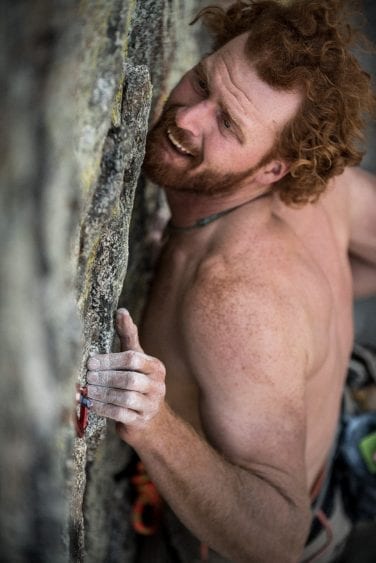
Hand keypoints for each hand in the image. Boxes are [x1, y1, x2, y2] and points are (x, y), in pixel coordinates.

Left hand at [87, 309, 165, 442]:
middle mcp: (157, 386)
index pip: (133, 359)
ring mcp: (151, 406)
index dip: (110, 360)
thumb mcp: (137, 359)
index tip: (91, 362)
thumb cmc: (139, 384)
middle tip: (87, 376)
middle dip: (105, 377)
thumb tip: (121, 311)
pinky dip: (104, 409)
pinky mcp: (141, 423)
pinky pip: (121, 415)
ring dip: (103, 393)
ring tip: (88, 389)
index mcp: (155, 368)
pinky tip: (91, 404)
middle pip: (129, 379)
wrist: (151, 421)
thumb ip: (129, 336)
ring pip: (125, 398)